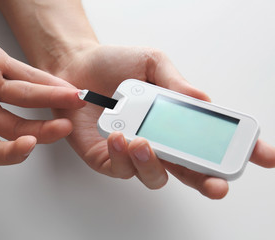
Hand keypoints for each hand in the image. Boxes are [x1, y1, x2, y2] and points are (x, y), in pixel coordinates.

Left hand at [51, 44, 274, 198]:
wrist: (77, 67)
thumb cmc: (114, 65)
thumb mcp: (151, 64)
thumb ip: (176, 83)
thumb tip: (204, 102)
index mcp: (174, 122)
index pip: (211, 141)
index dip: (240, 151)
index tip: (264, 156)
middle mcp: (158, 142)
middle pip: (190, 171)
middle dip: (206, 180)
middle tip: (216, 182)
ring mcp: (132, 154)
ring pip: (154, 176)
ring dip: (155, 164)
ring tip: (144, 142)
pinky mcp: (106, 159)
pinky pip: (120, 169)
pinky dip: (123, 157)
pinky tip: (119, 138)